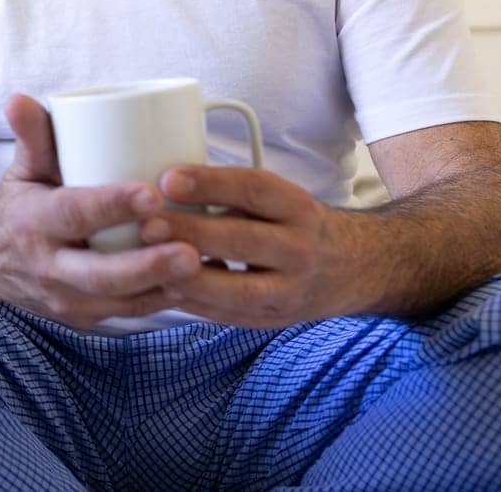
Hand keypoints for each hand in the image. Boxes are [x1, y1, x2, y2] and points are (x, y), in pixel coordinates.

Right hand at [0, 95, 203, 329]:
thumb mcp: (23, 169)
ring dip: (161, 286)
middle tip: (190, 251)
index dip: (112, 206)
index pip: (74, 214)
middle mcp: (47, 267)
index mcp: (33, 223)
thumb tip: (20, 99)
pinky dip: (161, 300)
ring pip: (119, 301)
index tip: (151, 194)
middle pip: (100, 273)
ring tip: (202, 269)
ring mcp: (66, 299)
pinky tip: (195, 285)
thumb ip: (33, 135)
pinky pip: (127, 313)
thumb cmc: (18, 206)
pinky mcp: (83, 317)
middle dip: (147, 264)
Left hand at [138, 165, 361, 327]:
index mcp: (297, 207)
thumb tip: (164, 186)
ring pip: (240, 289)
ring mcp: (291, 290)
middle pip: (243, 240)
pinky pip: (232, 315)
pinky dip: (197, 305)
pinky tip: (167, 290)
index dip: (209, 184)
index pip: (253, 190)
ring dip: (192, 279)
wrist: (352, 266)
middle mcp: (300, 249)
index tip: (168, 180)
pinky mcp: (276, 320)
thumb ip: (231, 194)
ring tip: (153, 265)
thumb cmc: (294, 224)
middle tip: (148, 225)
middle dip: (192, 233)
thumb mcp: (278, 198)